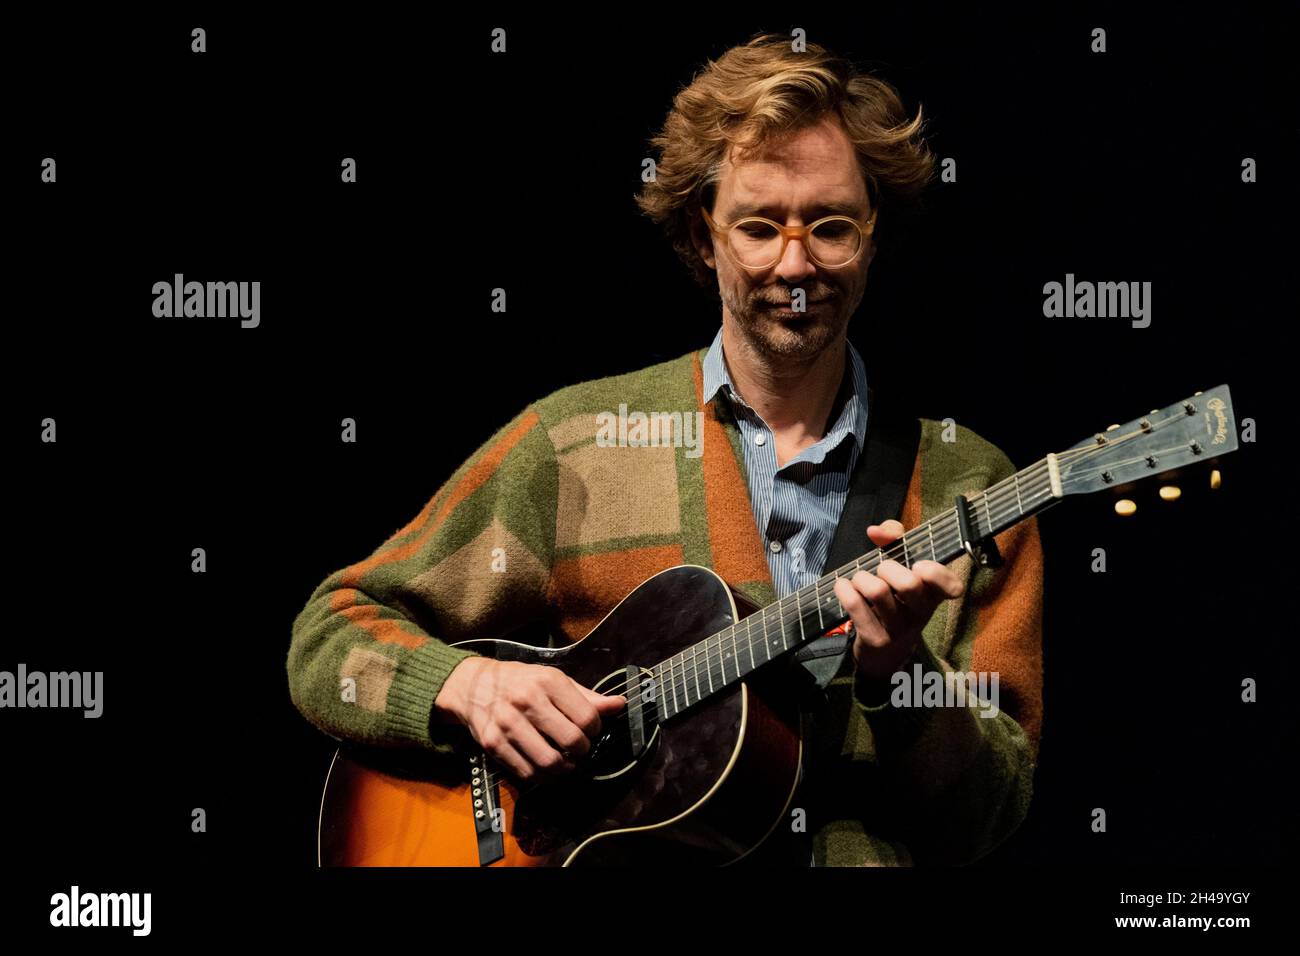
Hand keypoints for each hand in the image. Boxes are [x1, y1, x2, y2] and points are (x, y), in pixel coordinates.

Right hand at [433, 657, 625, 781]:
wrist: (472, 685)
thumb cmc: (520, 682)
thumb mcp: (553, 679)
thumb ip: (587, 696)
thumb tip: (619, 705)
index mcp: (547, 681)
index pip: (586, 717)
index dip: (595, 730)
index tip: (590, 731)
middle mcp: (527, 701)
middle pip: (571, 742)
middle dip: (582, 751)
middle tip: (579, 749)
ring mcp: (508, 724)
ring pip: (550, 763)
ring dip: (564, 768)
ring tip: (565, 761)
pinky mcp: (493, 744)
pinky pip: (527, 773)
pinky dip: (542, 776)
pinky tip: (544, 767)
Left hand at [832, 520, 964, 682]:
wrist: (882, 652)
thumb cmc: (894, 599)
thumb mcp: (900, 567)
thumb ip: (894, 538)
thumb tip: (876, 531)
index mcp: (933, 595)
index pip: (952, 586)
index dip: (937, 574)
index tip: (919, 566)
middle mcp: (921, 614)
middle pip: (909, 583)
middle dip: (887, 567)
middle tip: (880, 572)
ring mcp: (899, 630)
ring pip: (878, 591)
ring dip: (862, 578)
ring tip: (859, 581)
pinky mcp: (875, 640)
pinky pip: (856, 605)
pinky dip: (844, 589)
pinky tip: (843, 587)